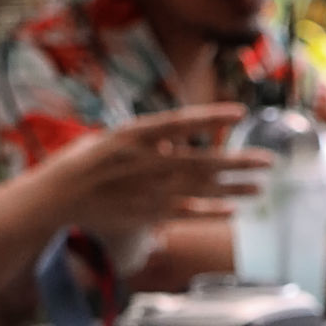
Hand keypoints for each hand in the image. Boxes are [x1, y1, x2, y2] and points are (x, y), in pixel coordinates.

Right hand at [41, 104, 271, 234]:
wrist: (57, 195)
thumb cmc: (84, 161)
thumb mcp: (113, 140)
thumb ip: (150, 142)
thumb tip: (180, 145)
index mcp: (132, 134)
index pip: (178, 121)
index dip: (210, 117)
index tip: (239, 112)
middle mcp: (144, 162)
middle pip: (199, 160)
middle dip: (237, 162)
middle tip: (269, 160)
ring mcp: (147, 190)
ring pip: (197, 188)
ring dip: (232, 188)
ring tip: (261, 186)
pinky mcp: (146, 213)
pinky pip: (184, 212)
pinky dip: (209, 211)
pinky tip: (233, 209)